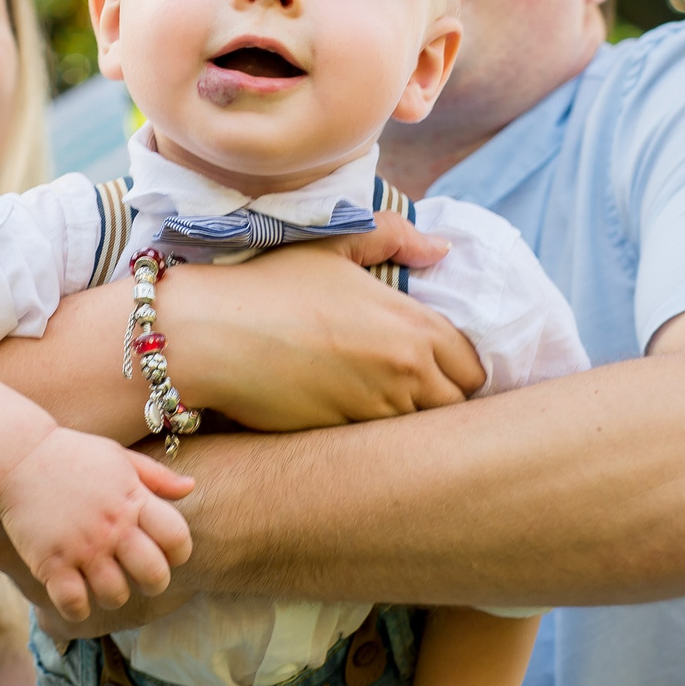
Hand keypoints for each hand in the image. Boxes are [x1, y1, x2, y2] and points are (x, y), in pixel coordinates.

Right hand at [0, 427, 192, 621]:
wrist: (17, 456)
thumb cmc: (74, 456)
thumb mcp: (119, 458)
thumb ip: (157, 476)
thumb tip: (191, 488)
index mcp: (134, 500)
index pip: (178, 538)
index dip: (179, 552)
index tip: (167, 553)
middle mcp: (112, 527)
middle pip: (154, 575)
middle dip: (154, 584)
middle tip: (142, 579)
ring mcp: (82, 547)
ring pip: (116, 595)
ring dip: (115, 596)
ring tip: (106, 586)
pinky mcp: (51, 562)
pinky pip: (75, 603)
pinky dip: (78, 608)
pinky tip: (76, 597)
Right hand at [159, 220, 486, 431]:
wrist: (211, 335)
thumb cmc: (269, 286)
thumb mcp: (332, 247)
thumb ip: (392, 237)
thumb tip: (440, 248)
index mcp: (413, 326)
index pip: (473, 366)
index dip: (460, 368)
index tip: (440, 366)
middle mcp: (405, 373)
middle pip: (456, 408)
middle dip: (443, 401)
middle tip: (415, 390)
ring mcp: (374, 411)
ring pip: (419, 434)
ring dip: (409, 422)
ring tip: (380, 403)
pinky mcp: (342, 439)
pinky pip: (377, 448)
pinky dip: (373, 439)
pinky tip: (349, 417)